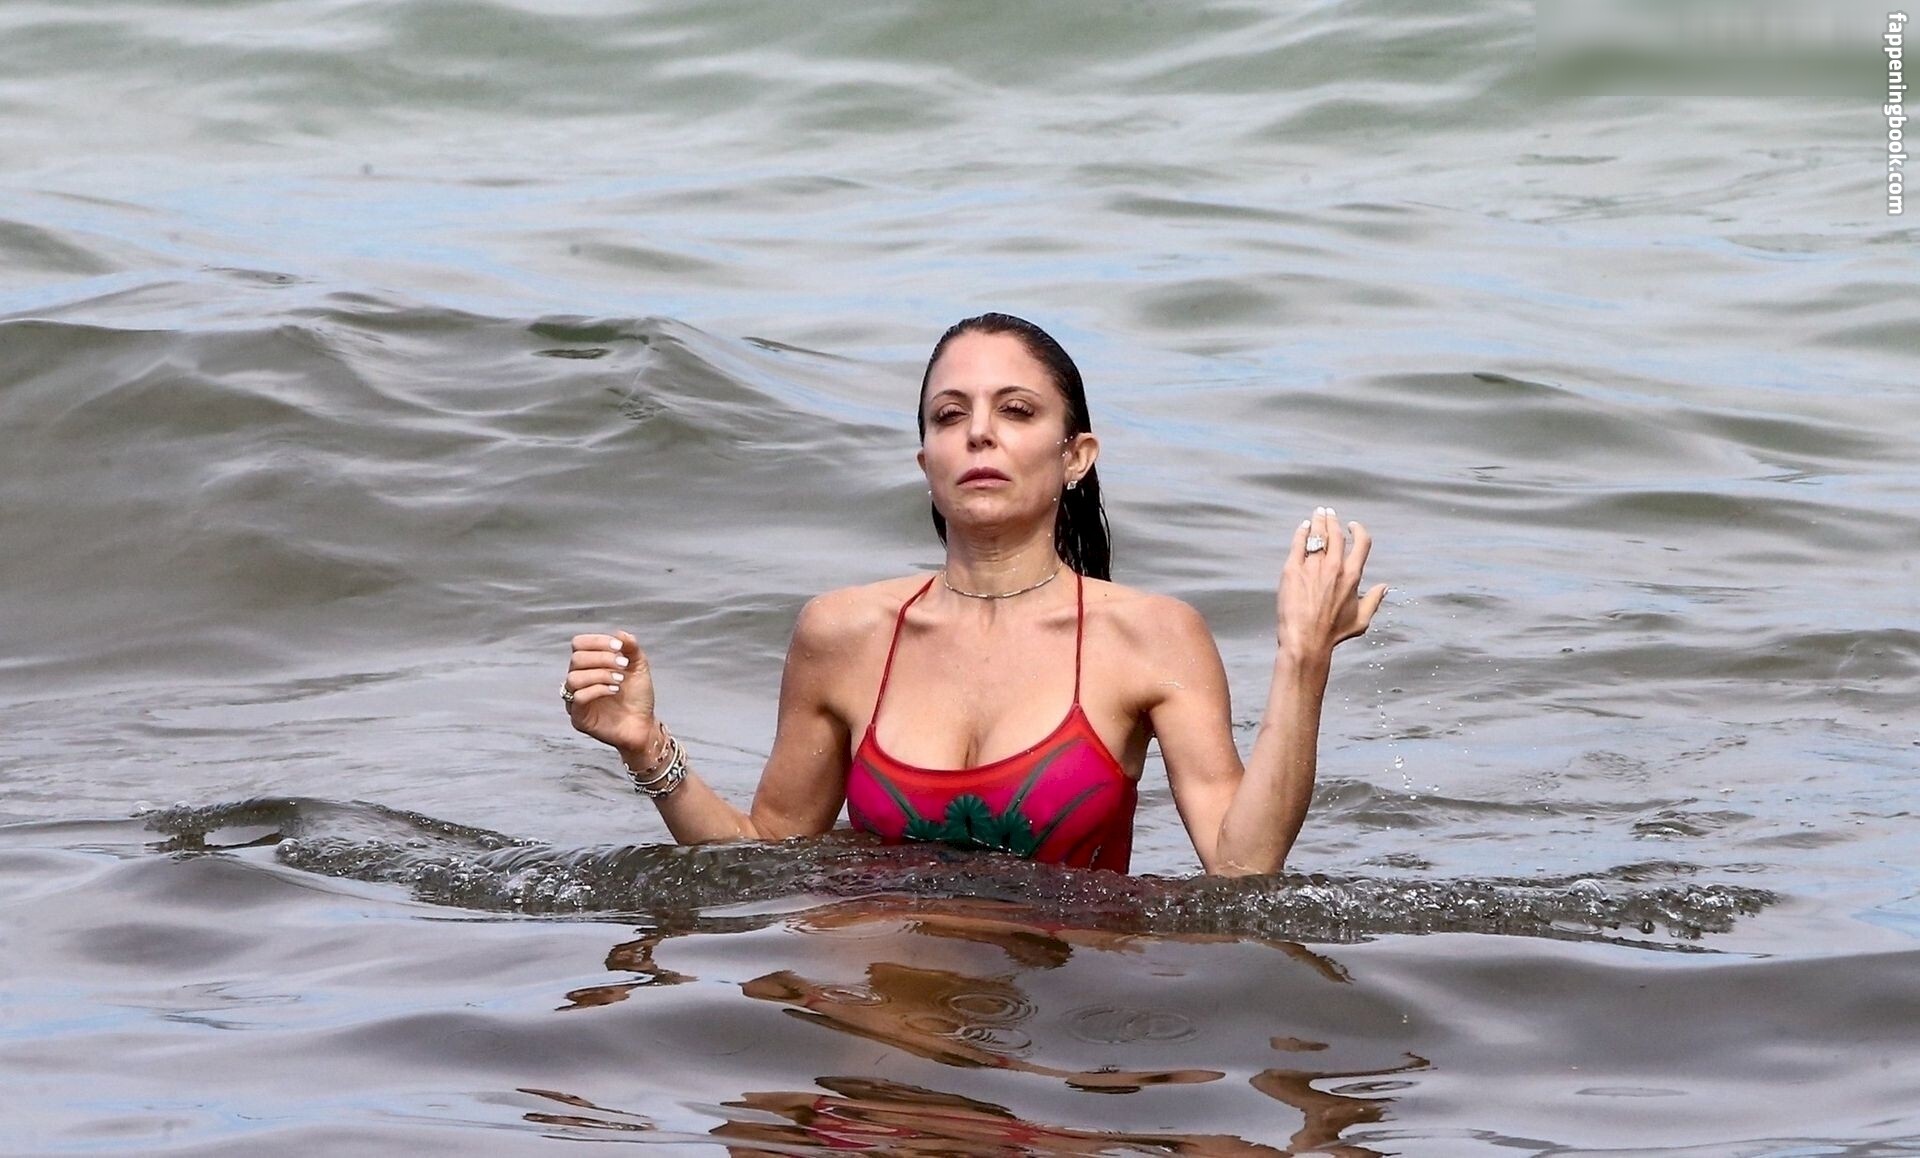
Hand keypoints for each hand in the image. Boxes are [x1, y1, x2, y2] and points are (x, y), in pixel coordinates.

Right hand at [562, 631, 657, 765]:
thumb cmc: (638, 697)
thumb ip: (631, 649)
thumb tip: (620, 634)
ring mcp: (576, 699)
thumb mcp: (639, 667)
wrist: (644, 725)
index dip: (597, 641)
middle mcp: (579, 680)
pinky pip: (578, 697)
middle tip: (624, 666)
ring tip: (620, 680)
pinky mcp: (579, 717)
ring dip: (600, 674)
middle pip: (577, 659)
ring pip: (574, 678)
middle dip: (603, 658)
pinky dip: (597, 689)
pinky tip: (614, 690)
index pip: (579, 644)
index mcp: (589, 665)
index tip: (619, 647)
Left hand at [1279, 506, 1386, 662]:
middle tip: (1328, 512)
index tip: (1353, 526)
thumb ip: (1374, 600)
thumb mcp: (1361, 620)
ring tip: (1317, 514)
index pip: (1361, 543)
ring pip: (1317, 535)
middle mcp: (1334, 567)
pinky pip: (1298, 544)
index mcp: (1353, 576)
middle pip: (1335, 534)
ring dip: (1318, 521)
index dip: (1358, 530)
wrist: (1306, 639)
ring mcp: (1312, 567)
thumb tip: (1385, 587)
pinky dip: (1301, 532)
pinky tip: (1303, 528)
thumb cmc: (1334, 633)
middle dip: (1333, 520)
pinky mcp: (1292, 570)